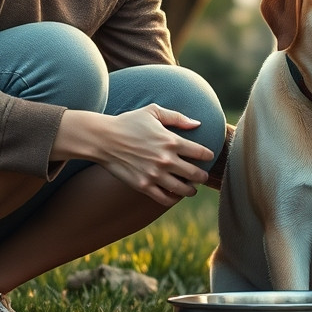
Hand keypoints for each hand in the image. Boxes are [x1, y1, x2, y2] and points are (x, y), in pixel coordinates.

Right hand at [52, 106, 212, 205]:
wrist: (103, 139)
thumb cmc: (128, 122)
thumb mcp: (153, 111)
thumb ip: (177, 117)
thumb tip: (197, 123)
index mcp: (171, 141)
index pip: (200, 152)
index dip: (208, 156)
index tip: (208, 157)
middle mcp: (166, 159)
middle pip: (196, 174)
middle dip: (203, 176)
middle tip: (203, 176)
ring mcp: (155, 174)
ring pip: (183, 190)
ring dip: (191, 190)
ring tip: (191, 189)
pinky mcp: (144, 186)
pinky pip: (165, 199)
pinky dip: (173, 199)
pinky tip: (174, 195)